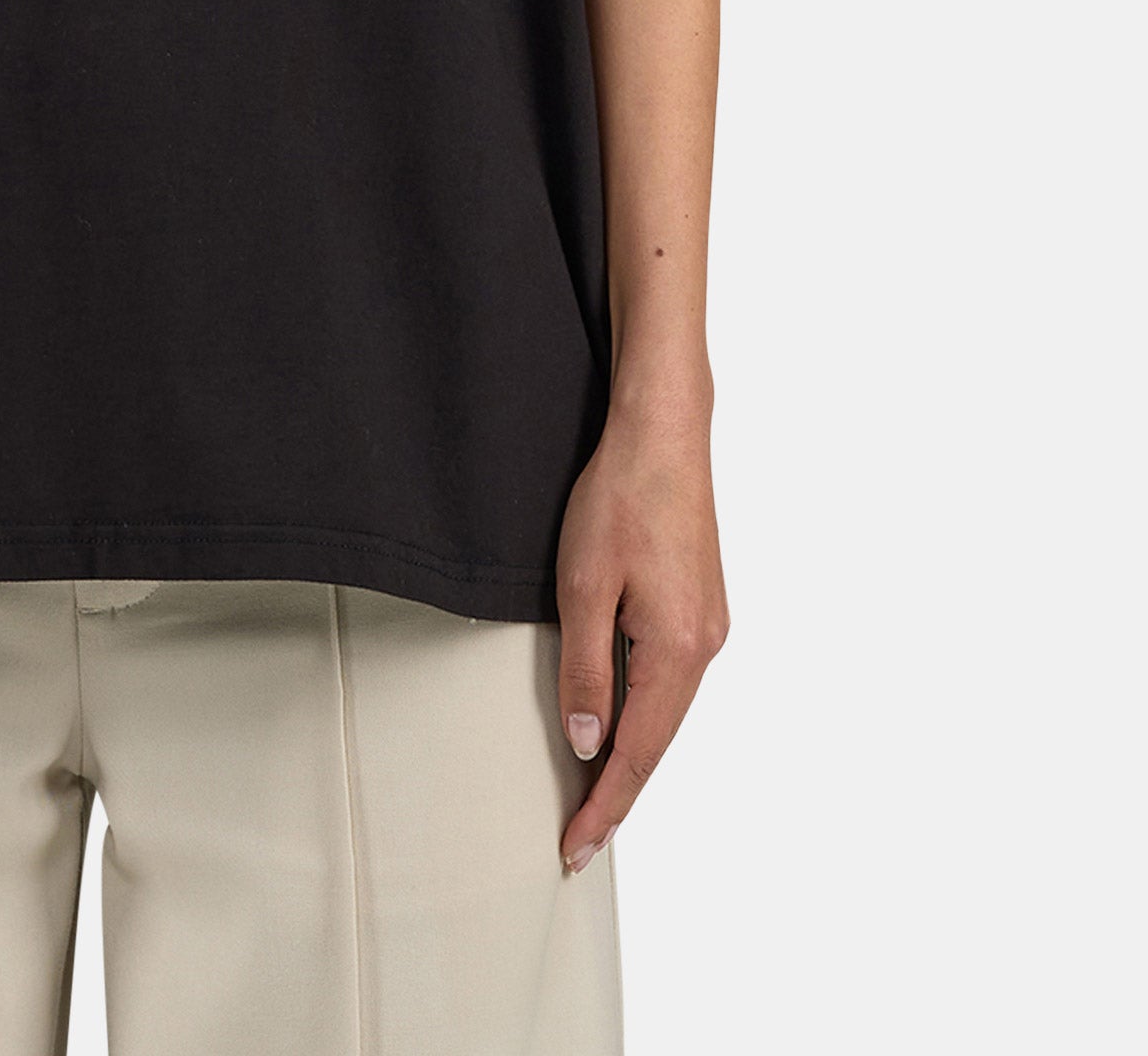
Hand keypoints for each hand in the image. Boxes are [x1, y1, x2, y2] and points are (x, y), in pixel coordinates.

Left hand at [553, 393, 729, 872]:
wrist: (663, 434)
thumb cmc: (620, 499)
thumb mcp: (583, 586)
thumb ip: (586, 669)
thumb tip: (589, 742)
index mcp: (678, 650)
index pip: (637, 753)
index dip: (604, 805)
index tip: (574, 849)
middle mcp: (704, 647)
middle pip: (657, 740)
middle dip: (616, 792)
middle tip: (578, 838)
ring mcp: (708, 626)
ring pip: (665, 711)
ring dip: (631, 753)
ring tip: (592, 794)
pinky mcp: (700, 606)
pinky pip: (669, 679)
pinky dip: (644, 712)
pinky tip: (619, 721)